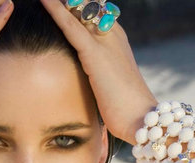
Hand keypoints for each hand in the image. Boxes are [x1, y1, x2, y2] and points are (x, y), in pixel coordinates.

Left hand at [39, 0, 156, 144]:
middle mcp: (111, 33)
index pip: (92, 12)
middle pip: (86, 6)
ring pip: (78, 10)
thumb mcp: (107, 84)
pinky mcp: (93, 53)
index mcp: (115, 38)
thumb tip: (81, 80)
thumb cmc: (124, 108)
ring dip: (60, 2)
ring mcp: (104, 41)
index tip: (57, 3)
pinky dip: (55, 9)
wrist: (140, 118)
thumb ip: (94, 74)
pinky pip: (70, 25)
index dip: (76, 7)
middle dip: (69, 2)